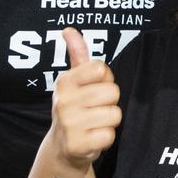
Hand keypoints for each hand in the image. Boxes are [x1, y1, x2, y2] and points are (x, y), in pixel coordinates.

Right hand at [51, 28, 120, 168]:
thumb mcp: (74, 80)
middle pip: (112, 92)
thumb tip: (69, 30)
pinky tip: (93, 138)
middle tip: (95, 109)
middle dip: (109, 102)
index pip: (100, 68)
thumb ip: (77, 54)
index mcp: (65, 81)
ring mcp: (69, 124)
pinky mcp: (77, 145)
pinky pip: (110, 135)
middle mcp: (63, 100)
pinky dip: (105, 138)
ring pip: (114, 114)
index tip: (94, 88)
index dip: (104, 80)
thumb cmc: (75, 108)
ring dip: (109, 121)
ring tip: (94, 123)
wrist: (63, 147)